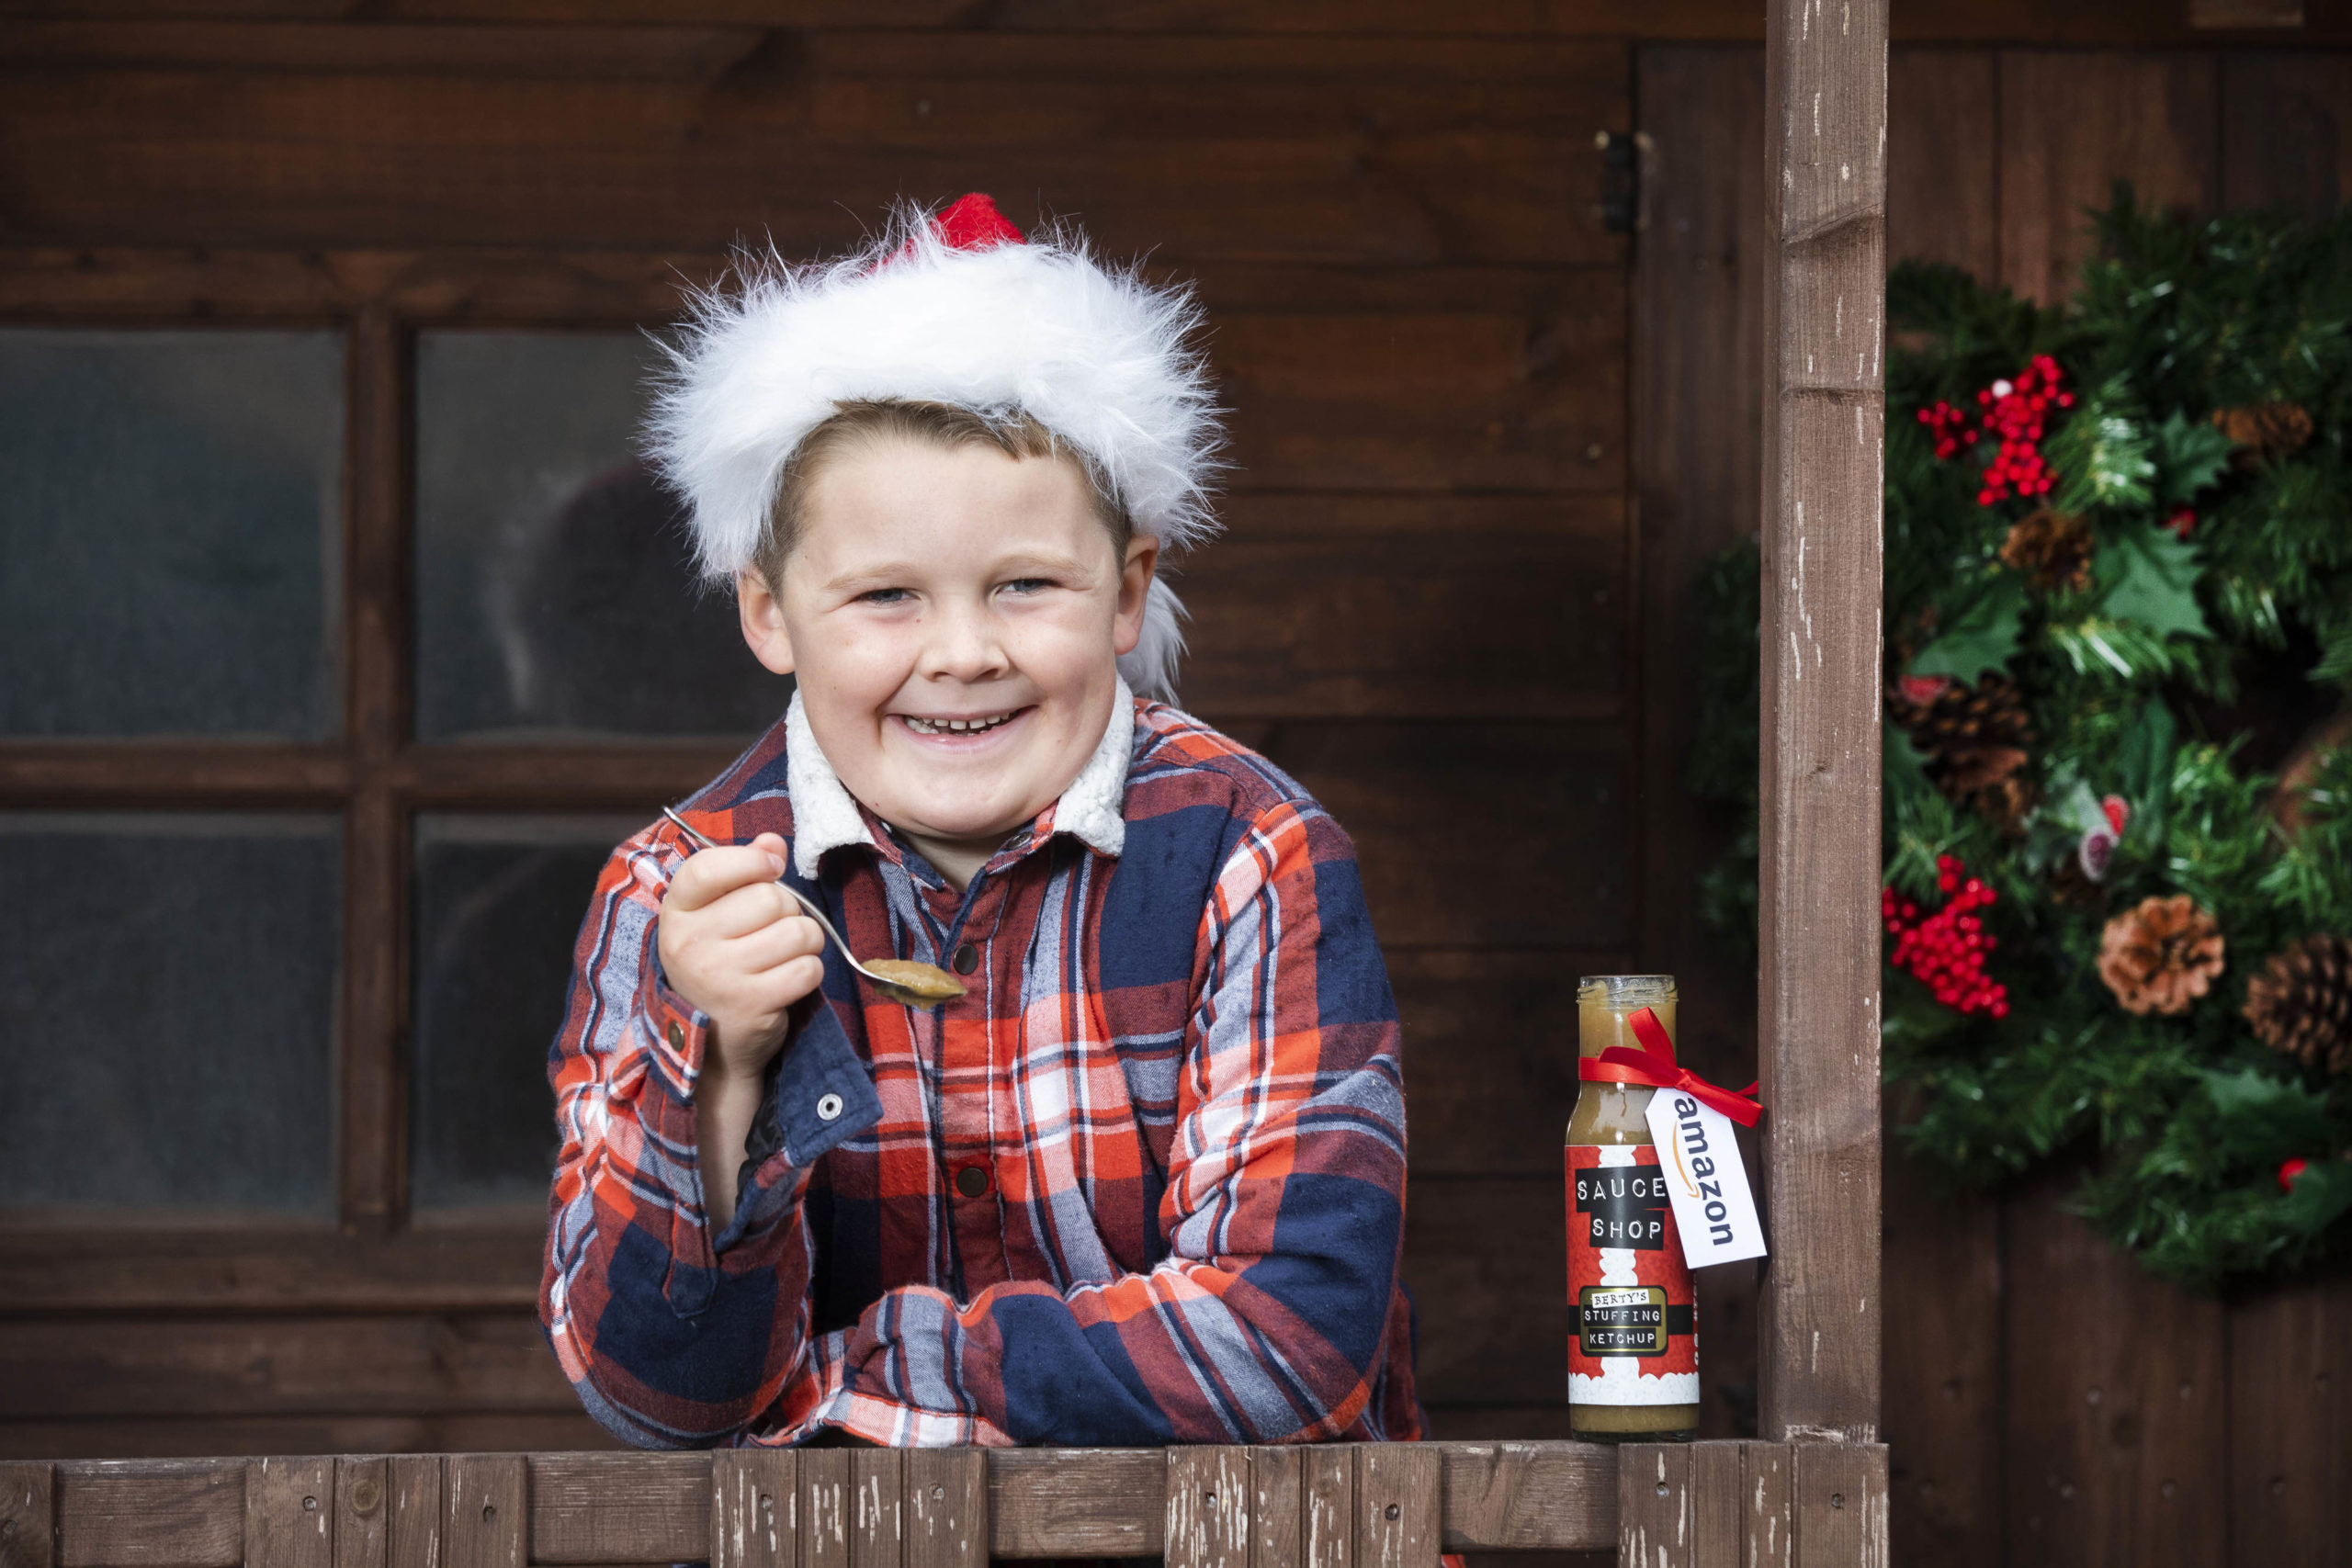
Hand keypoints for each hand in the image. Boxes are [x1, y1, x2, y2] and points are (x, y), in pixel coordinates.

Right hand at [656, 830, 825, 1085]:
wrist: (711, 1043)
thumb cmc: (720, 965)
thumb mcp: (717, 915)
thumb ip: (744, 871)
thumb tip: (773, 841)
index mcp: (676, 912)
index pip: (711, 866)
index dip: (752, 859)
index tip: (770, 868)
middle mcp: (689, 943)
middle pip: (771, 898)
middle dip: (788, 912)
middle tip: (772, 933)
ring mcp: (717, 976)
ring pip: (798, 931)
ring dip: (805, 943)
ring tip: (783, 957)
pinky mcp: (749, 1006)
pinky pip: (808, 968)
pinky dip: (809, 973)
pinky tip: (786, 982)